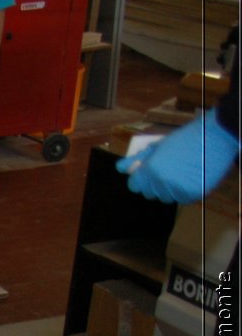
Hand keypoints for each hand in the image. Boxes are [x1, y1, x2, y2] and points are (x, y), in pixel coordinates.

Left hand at [117, 109, 239, 204]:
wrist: (216, 136)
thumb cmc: (185, 138)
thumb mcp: (158, 145)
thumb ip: (138, 159)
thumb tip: (119, 168)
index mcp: (151, 169)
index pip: (135, 186)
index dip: (141, 179)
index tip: (150, 172)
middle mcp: (162, 182)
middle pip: (150, 193)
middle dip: (155, 184)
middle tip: (170, 169)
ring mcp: (178, 189)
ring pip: (166, 198)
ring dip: (170, 189)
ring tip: (182, 172)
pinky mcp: (194, 193)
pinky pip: (183, 199)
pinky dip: (185, 191)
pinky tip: (191, 176)